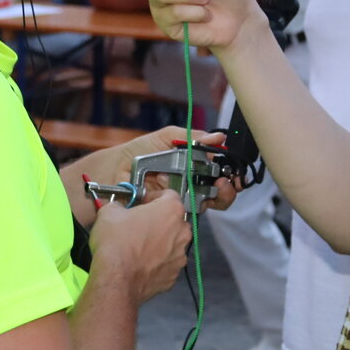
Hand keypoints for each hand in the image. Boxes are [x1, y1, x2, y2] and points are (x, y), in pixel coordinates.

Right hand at [88, 189, 194, 303]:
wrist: (117, 280)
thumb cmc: (116, 242)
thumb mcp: (109, 213)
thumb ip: (118, 206)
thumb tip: (118, 209)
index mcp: (172, 210)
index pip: (169, 195)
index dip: (153, 197)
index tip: (141, 204)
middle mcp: (182, 232)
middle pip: (174, 220)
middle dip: (159, 220)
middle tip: (139, 225)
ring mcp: (180, 256)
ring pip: (173, 243)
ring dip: (160, 242)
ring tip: (139, 247)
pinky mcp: (174, 276)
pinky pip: (167, 263)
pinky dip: (158, 262)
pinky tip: (141, 264)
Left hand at [110, 127, 237, 211]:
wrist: (115, 169)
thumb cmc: (139, 151)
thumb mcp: (166, 137)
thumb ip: (191, 137)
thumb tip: (219, 137)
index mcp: (193, 165)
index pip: (218, 170)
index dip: (230, 172)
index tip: (234, 170)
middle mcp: (191, 183)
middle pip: (219, 190)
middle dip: (229, 187)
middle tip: (227, 181)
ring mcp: (182, 199)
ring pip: (210, 202)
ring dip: (220, 195)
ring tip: (219, 187)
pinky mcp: (171, 211)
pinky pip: (189, 212)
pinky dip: (197, 205)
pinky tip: (196, 196)